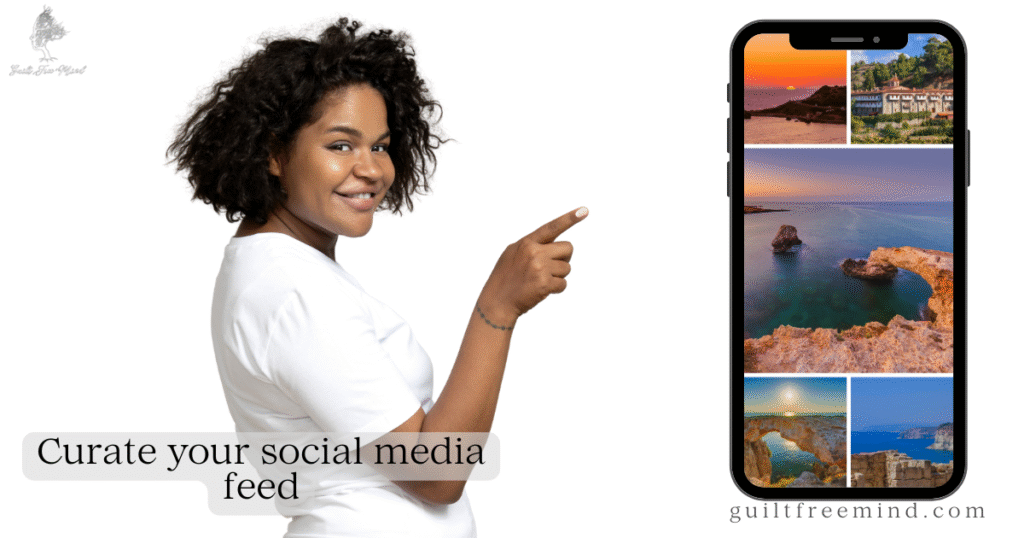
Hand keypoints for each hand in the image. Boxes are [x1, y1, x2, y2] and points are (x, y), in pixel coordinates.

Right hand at [478, 207, 587, 324]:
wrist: (497, 302)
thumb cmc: (505, 278)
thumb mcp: (512, 254)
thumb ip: (531, 246)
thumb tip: (552, 245)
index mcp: (526, 242)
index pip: (552, 227)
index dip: (569, 218)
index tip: (584, 210)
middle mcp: (534, 252)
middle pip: (568, 248)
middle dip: (564, 258)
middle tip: (550, 267)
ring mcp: (540, 268)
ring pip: (567, 268)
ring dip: (558, 276)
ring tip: (540, 280)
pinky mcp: (545, 284)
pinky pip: (563, 284)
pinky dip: (556, 289)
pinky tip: (542, 290)